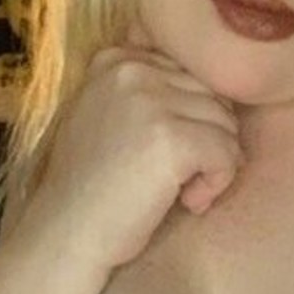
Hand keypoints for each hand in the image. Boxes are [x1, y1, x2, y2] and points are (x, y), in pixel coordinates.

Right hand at [23, 37, 242, 271]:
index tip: (169, 156)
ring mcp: (151, 103)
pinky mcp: (171, 139)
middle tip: (181, 180)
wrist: (66, 233)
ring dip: (215, 165)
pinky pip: (227, 153)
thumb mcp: (105, 118)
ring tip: (182, 192)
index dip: (193, 119)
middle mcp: (133, 71)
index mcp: (117, 60)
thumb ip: (146, 94)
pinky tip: (189, 202)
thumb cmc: (91, 187)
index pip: (191, 73)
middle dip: (209, 141)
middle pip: (213, 96)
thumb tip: (216, 96)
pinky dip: (217, 183)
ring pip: (226, 124)